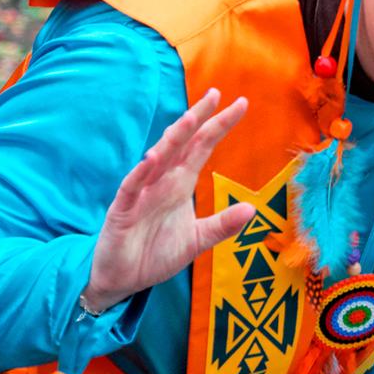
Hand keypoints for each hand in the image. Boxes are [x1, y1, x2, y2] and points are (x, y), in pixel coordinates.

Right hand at [82, 89, 255, 311]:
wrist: (123, 279)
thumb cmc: (156, 254)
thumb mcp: (197, 240)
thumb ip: (222, 225)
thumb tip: (252, 209)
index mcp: (179, 184)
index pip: (201, 148)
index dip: (218, 127)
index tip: (239, 104)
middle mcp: (161, 182)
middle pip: (181, 144)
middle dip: (197, 119)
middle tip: (215, 94)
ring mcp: (140, 193)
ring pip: (157, 160)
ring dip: (172, 140)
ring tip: (188, 119)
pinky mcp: (122, 211)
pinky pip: (131, 188)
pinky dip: (140, 174)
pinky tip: (151, 159)